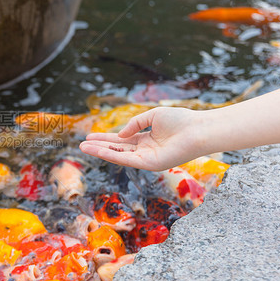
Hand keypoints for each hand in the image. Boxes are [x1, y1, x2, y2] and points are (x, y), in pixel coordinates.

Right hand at [79, 107, 203, 170]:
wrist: (197, 129)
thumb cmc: (180, 121)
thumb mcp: (152, 116)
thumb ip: (134, 124)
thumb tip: (120, 135)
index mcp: (147, 139)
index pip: (122, 140)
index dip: (106, 137)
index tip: (90, 136)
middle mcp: (145, 151)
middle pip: (117, 148)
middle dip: (98, 146)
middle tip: (81, 145)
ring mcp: (146, 159)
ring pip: (118, 155)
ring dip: (100, 152)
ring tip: (83, 148)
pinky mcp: (149, 164)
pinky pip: (126, 159)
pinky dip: (111, 155)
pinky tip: (98, 150)